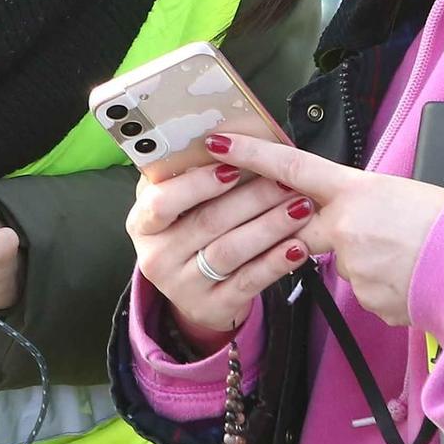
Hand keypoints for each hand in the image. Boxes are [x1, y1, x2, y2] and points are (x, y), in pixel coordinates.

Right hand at [127, 156, 308, 349]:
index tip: (232, 166)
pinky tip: (298, 246)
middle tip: (286, 181)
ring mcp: (182, 286)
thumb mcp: (179, 204)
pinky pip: (248, 282)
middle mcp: (156, 256)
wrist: (193, 290)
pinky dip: (275, 262)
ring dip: (269, 226)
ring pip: (230, 251)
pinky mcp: (212, 307)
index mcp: (143, 222)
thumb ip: (191, 173)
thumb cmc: (190, 230)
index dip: (197, 183)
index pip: (161, 202)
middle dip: (251, 198)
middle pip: (206, 223)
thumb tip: (227, 136)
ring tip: (300, 207)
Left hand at [205, 134, 443, 326]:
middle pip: (303, 230)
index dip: (251, 154)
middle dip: (310, 233)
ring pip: (348, 266)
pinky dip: (391, 289)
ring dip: (375, 265)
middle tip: (358, 230)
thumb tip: (357, 230)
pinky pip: (370, 293)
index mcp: (355, 189)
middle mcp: (344, 227)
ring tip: (416, 258)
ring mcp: (353, 266)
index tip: (216, 142)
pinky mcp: (366, 300)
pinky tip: (417, 280)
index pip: (291, 167)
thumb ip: (365, 208)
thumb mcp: (403, 196)